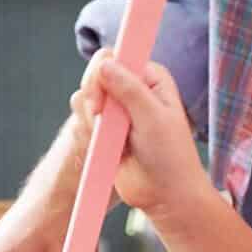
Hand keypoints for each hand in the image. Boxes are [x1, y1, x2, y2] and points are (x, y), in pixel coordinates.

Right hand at [80, 51, 211, 223]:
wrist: (164, 194)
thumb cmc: (170, 155)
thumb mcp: (153, 118)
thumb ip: (129, 89)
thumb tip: (105, 64)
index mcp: (149, 78)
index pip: (115, 57)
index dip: (102, 73)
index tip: (100, 98)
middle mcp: (131, 89)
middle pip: (93, 76)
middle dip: (93, 100)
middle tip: (101, 121)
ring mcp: (116, 110)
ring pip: (83, 99)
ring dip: (91, 121)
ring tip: (113, 142)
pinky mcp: (104, 130)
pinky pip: (81, 122)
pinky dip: (88, 135)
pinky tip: (105, 150)